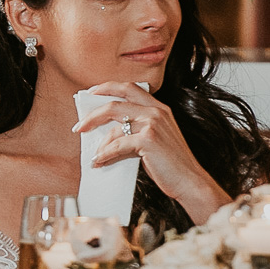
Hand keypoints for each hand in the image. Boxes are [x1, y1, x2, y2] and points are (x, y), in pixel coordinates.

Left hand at [73, 82, 229, 225]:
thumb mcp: (154, 140)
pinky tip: (99, 161)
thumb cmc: (170, 164)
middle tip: (79, 125)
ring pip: (114, 125)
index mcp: (158, 108)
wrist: (189, 181)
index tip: (91, 93)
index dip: (107, 87)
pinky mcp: (148, 139)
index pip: (129, 88)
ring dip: (99, 141)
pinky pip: (118, 144)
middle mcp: (156, 111)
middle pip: (115, 102)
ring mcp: (153, 123)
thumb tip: (105, 134)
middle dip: (93, 113)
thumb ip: (135, 130)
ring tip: (94, 154)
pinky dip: (105, 154)